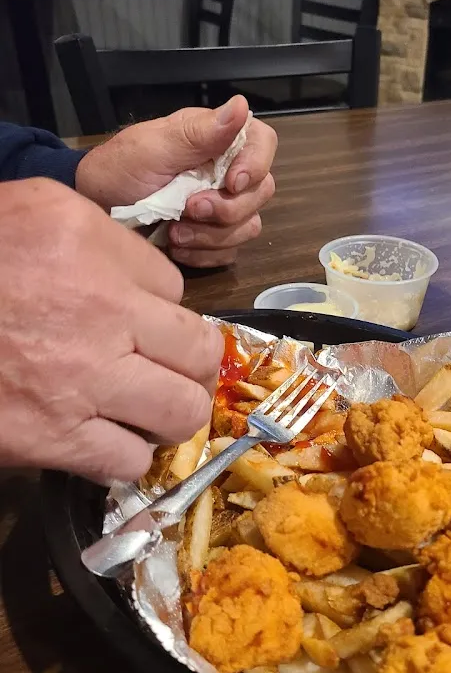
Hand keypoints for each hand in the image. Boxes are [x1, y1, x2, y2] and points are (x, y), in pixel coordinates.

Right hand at [0, 178, 223, 482]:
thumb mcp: (28, 214)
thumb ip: (95, 239)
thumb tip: (147, 283)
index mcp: (86, 243)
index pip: (174, 286)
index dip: (161, 308)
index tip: (141, 320)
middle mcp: (100, 311)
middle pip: (200, 351)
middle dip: (192, 364)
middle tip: (172, 371)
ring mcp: (82, 380)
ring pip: (181, 412)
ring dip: (171, 414)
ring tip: (150, 410)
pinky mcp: (54, 437)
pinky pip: (129, 459)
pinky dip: (127, 454)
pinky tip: (107, 439)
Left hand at [75, 94, 277, 267]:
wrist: (96, 210)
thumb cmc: (118, 170)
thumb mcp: (152, 148)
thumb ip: (198, 133)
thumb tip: (240, 106)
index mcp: (216, 140)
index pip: (262, 143)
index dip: (256, 164)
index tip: (231, 183)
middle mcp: (226, 172)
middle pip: (260, 191)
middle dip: (226, 209)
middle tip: (188, 210)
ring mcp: (223, 207)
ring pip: (248, 226)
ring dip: (212, 236)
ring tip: (174, 232)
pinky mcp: (215, 239)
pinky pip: (230, 253)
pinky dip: (204, 254)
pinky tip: (176, 247)